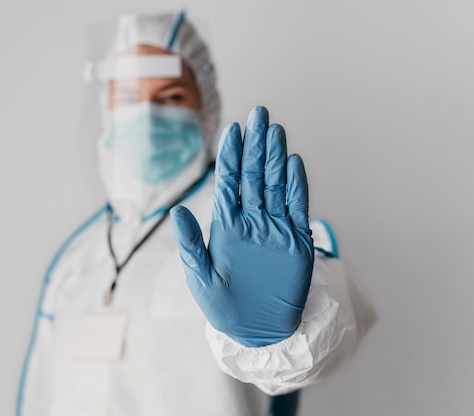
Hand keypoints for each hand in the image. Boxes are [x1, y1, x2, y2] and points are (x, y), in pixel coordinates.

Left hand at [170, 106, 313, 346]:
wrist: (256, 330)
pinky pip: (296, 207)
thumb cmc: (223, 307)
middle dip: (255, 145)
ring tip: (275, 131)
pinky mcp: (296, 241)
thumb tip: (177, 210)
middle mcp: (251, 220)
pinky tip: (293, 163)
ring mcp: (274, 228)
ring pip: (274, 184)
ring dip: (275, 158)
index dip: (231, 155)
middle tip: (259, 114)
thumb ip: (190, 244)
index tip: (234, 129)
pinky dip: (295, 185)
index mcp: (226, 225)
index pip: (228, 182)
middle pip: (253, 175)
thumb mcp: (200, 277)